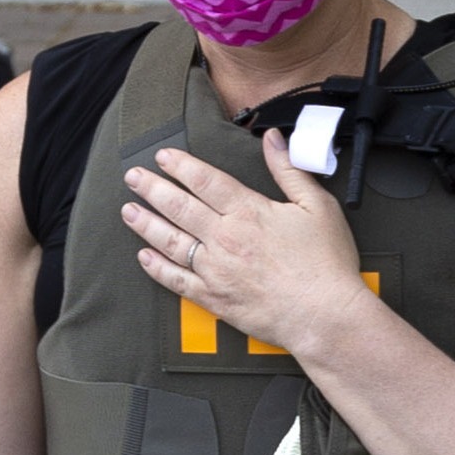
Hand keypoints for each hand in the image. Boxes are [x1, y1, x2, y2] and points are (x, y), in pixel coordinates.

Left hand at [121, 140, 366, 355]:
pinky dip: (157, 268)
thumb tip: (273, 138)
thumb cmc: (326, 264)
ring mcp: (215, 270)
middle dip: (152, 188)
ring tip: (128, 210)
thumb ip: (290, 170)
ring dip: (146, 223)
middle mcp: (225, 238)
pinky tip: (144, 257)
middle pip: (179, 206)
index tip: (162, 156)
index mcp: (249, 212)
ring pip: (170, 241)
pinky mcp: (214, 299)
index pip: (205, 180)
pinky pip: (176, 281)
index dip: (180, 165)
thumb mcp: (318, 207)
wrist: (324, 316)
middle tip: (132, 176)